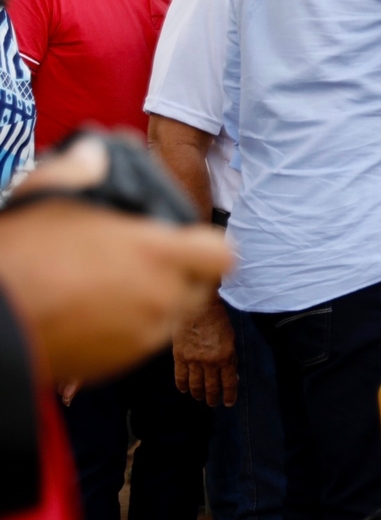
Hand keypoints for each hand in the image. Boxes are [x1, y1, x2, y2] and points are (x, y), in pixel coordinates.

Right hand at [0, 137, 232, 385]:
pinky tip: (98, 309)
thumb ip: (84, 168)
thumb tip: (96, 154)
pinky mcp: (121, 364)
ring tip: (117, 283)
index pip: (221, 255)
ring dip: (157, 300)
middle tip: (147, 261)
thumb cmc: (21, 255)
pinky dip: (133, 326)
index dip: (206, 246)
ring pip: (173, 317)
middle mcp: (160, 299)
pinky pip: (145, 341)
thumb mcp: (49, 195)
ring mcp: (144, 337)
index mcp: (157, 256)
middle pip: (200, 288)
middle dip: (182, 274)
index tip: (185, 241)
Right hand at [174, 297, 237, 405]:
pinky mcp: (179, 356)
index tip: (229, 402)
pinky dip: (182, 385)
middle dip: (213, 397)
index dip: (229, 395)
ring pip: (195, 384)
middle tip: (212, 403)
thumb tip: (231, 373)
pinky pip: (180, 376)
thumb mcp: (231, 339)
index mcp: (226, 358)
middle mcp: (210, 362)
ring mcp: (193, 360)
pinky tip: (183, 390)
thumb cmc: (218, 319)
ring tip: (199, 398)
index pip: (229, 383)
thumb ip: (230, 357)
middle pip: (211, 386)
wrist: (198, 306)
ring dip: (198, 393)